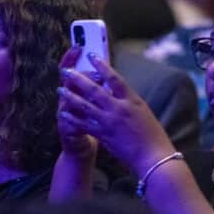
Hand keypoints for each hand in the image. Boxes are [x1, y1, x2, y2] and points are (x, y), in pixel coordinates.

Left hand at [58, 54, 174, 175]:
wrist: (153, 156)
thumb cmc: (151, 134)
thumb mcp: (142, 111)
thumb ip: (127, 100)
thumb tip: (114, 90)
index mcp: (132, 99)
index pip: (114, 78)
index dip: (102, 66)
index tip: (91, 57)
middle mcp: (119, 108)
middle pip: (95, 89)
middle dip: (78, 79)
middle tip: (66, 71)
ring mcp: (110, 121)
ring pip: (85, 105)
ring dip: (71, 96)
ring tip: (60, 89)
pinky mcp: (104, 135)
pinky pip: (84, 124)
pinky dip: (72, 118)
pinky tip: (63, 113)